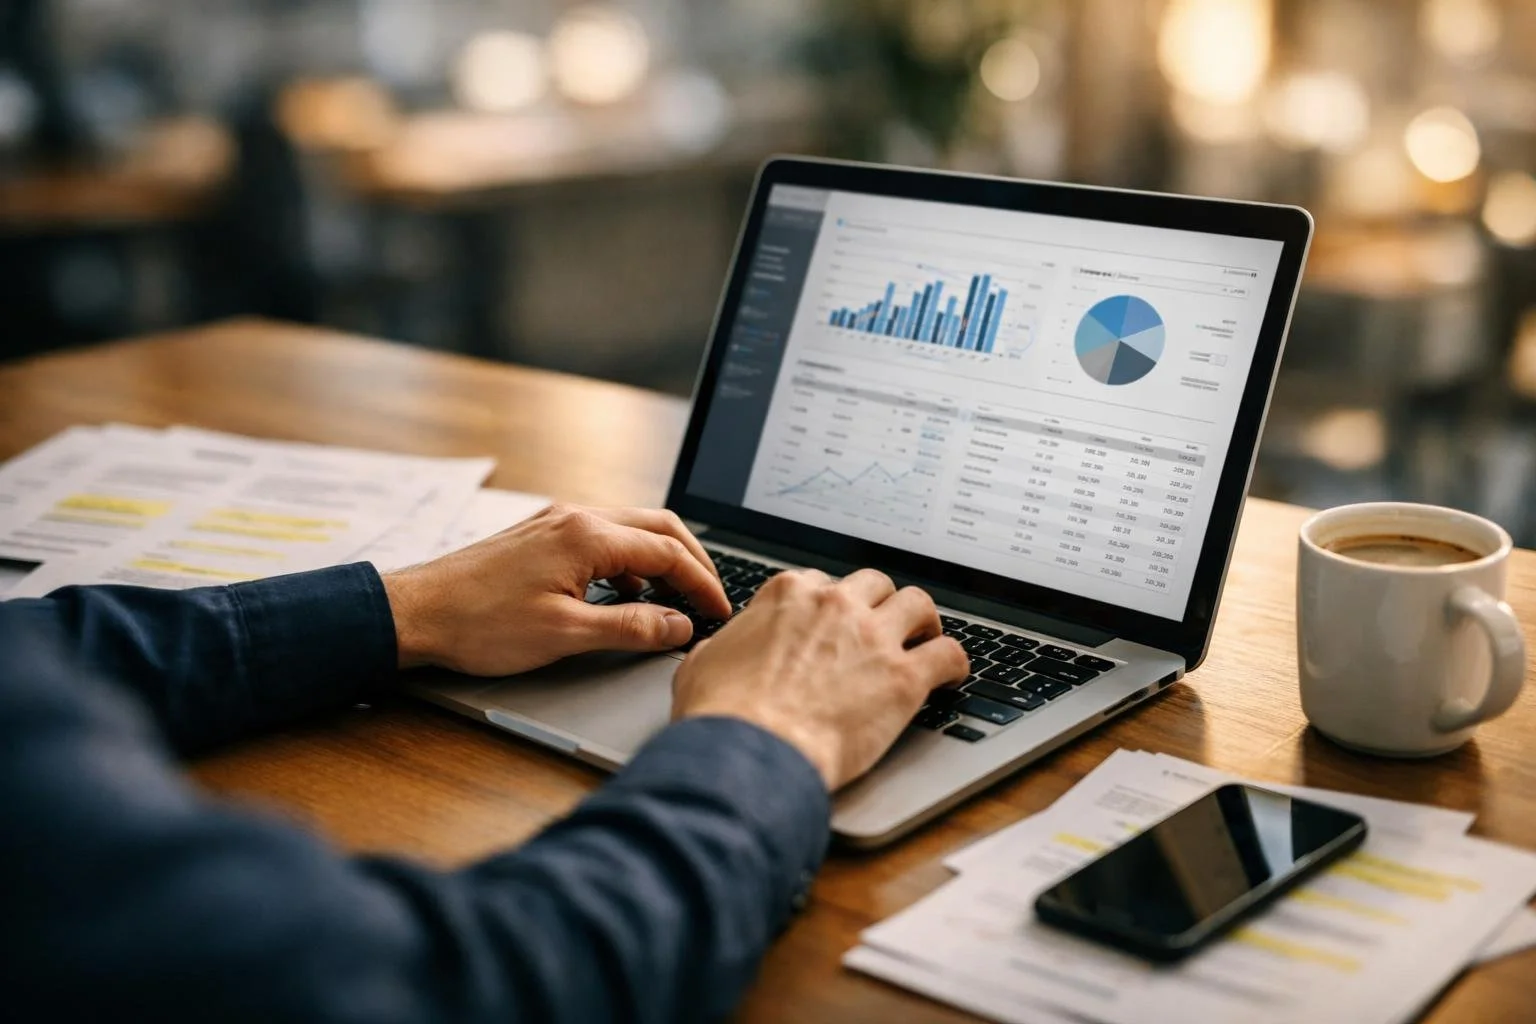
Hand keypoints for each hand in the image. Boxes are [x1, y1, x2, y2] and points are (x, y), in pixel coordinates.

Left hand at [382, 504, 730, 675]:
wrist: (416, 612)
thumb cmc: (480, 624)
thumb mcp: (565, 634)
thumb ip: (631, 627)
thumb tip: (679, 626)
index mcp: (587, 535)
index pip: (668, 551)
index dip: (702, 583)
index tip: (719, 612)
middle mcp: (576, 516)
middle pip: (658, 527)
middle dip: (692, 562)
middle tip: (710, 598)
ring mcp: (557, 522)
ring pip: (631, 529)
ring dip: (660, 560)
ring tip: (674, 601)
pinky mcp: (542, 535)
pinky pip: (603, 538)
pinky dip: (628, 563)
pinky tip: (624, 596)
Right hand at [671, 569, 968, 790]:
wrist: (750, 751)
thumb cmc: (721, 715)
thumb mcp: (700, 665)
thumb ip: (722, 647)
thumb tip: (717, 652)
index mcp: (787, 595)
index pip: (822, 583)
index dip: (830, 607)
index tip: (832, 626)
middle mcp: (835, 605)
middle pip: (874, 584)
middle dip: (879, 605)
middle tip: (880, 629)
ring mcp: (873, 637)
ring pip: (918, 603)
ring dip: (923, 621)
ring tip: (924, 640)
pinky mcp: (903, 677)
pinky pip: (949, 653)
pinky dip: (955, 662)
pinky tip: (952, 675)